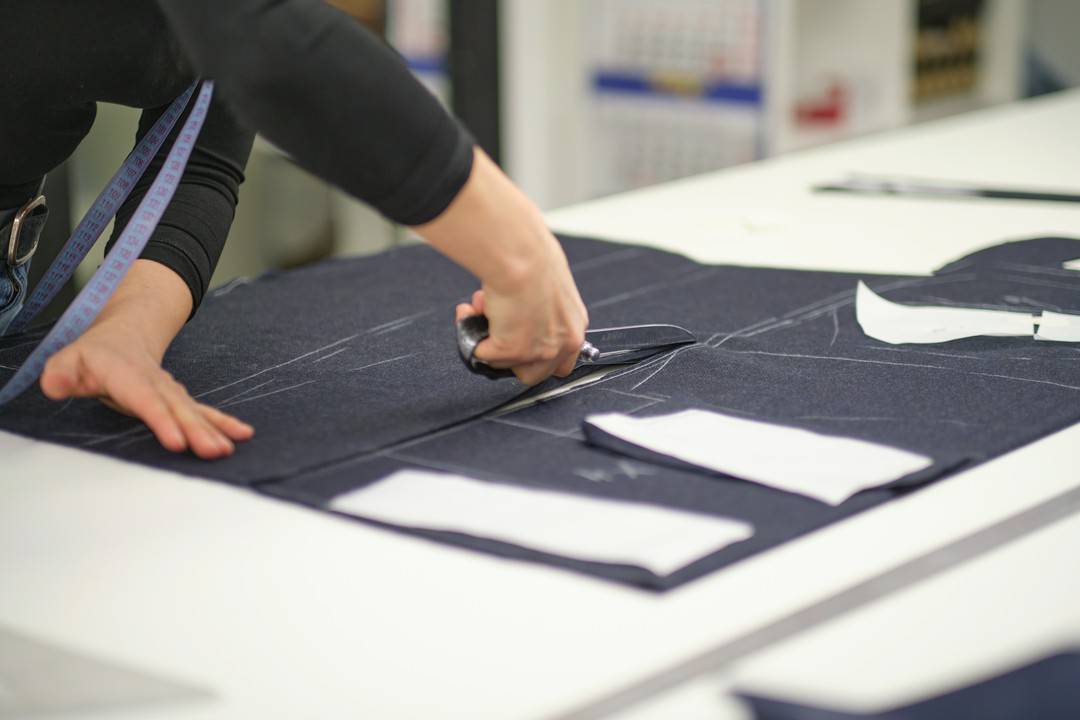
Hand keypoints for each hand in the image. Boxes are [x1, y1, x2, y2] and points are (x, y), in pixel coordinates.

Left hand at [38, 259, 253, 458]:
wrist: (123, 336)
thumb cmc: (92, 356)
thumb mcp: (67, 358)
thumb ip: (60, 372)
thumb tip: (54, 386)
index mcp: (128, 376)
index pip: (146, 401)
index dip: (162, 421)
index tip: (177, 442)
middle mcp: (156, 384)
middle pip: (178, 409)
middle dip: (196, 431)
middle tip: (213, 451)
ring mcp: (171, 392)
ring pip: (193, 412)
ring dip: (213, 430)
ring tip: (228, 448)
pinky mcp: (179, 401)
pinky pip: (203, 412)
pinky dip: (222, 423)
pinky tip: (241, 436)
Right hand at [415, 148, 587, 384]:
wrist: (521, 255)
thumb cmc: (531, 256)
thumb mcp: (546, 283)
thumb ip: (539, 305)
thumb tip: (512, 308)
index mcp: (575, 324)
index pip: (562, 359)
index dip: (535, 351)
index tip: (516, 337)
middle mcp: (563, 342)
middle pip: (535, 373)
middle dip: (511, 353)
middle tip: (495, 327)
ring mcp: (539, 350)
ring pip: (507, 366)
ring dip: (488, 339)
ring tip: (480, 308)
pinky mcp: (513, 351)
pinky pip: (483, 355)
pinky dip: (470, 333)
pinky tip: (470, 309)